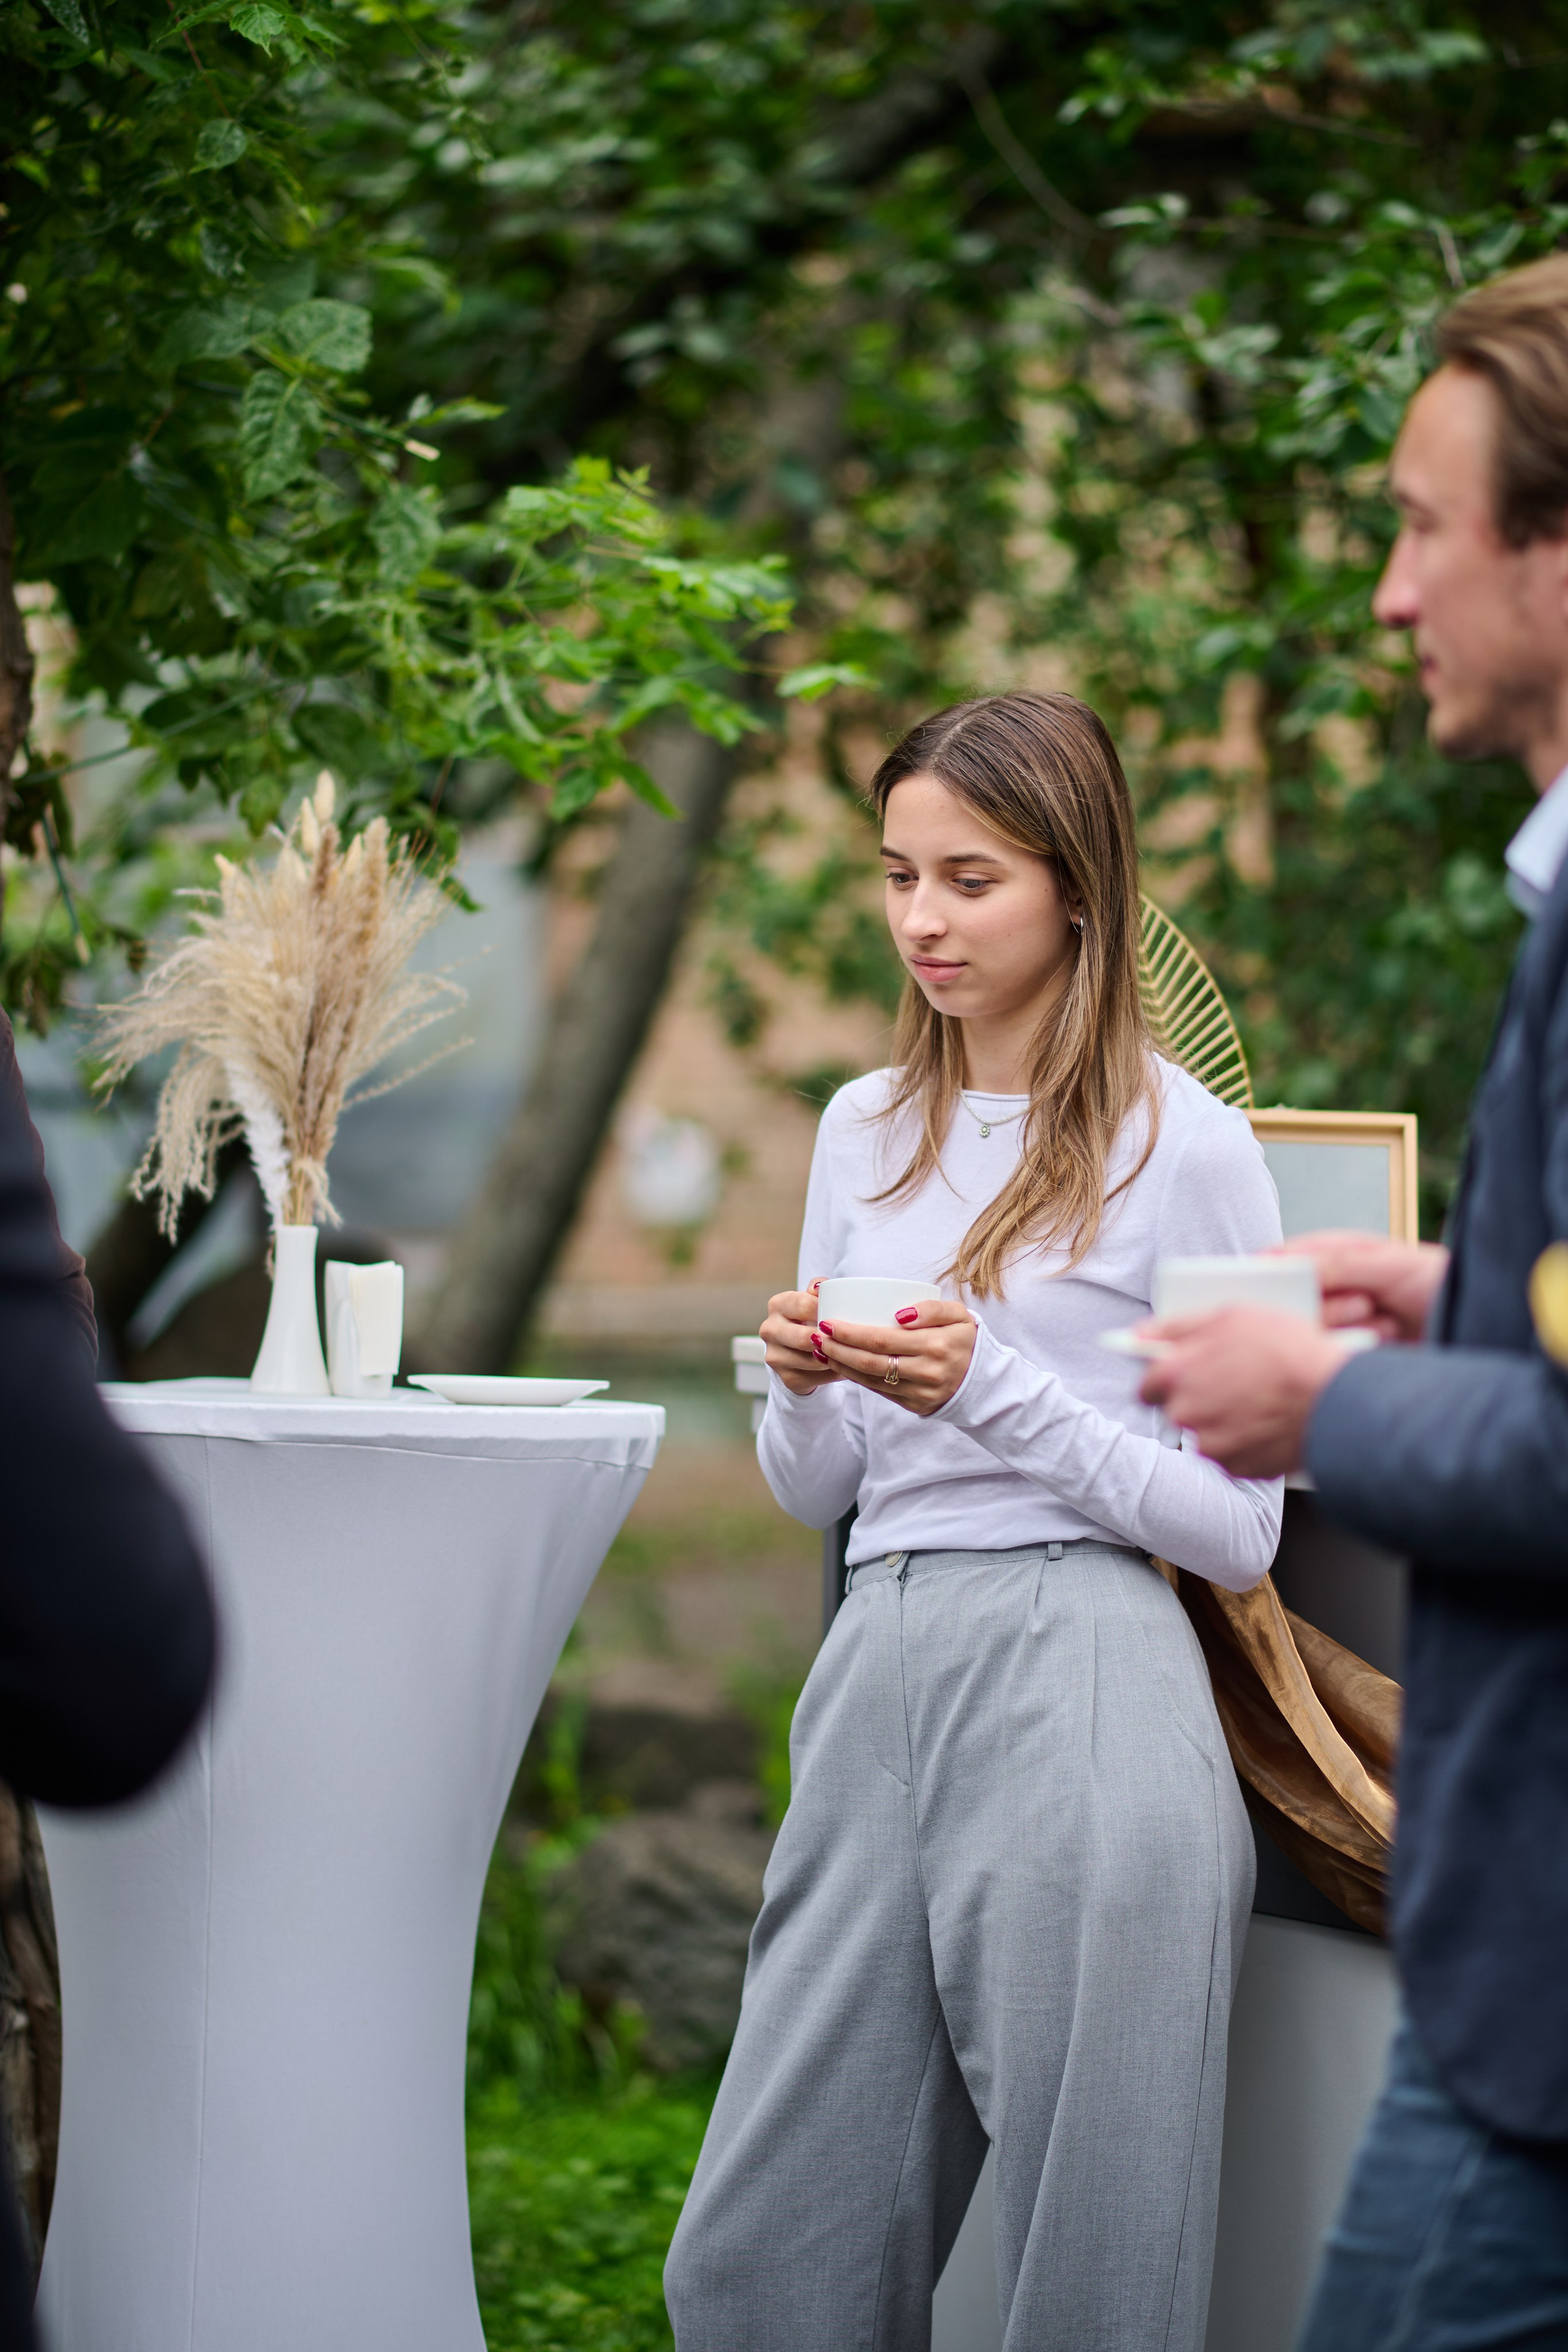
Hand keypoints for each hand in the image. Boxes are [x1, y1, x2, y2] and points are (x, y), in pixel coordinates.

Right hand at [761, 1282, 839, 1395]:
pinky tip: (844, 1366)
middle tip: (847, 1339)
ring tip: (852, 1353)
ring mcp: (775, 1356)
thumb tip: (820, 1287)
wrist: (797, 1350)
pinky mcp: (786, 1377)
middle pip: (803, 1337)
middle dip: (828, 1339)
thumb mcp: (812, 1300)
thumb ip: (818, 1290)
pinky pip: (817, 1378)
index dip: (826, 1309)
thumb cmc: (810, 1318)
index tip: (842, 1313)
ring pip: (812, 1361)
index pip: (803, 1304)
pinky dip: (834, 1373)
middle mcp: (769, 1330)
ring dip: (835, 1358)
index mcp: (777, 1305)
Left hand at [811, 1297, 976, 1418]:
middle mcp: (927, 1372)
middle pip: (870, 1361)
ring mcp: (920, 1393)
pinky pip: (880, 1392)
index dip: (850, 1333)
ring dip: (841, 1365)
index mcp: (936, 1346)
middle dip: (838, 1348)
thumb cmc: (964, 1339)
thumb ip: (932, 1307)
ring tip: (822, 1350)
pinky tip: (842, 1366)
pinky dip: (857, 1379)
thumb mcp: (959, 1314)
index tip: (828, 1322)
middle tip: (817, 1335)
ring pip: (871, 1380)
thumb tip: (899, 1314)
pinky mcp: (915, 1406)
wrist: (984, 1380)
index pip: (882, 1339)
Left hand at [1137, 1304, 1346, 1477]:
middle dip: (1199, 1398)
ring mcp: (1212, 1446)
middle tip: (1234, 1383)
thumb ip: (1178, 1327)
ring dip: (1223, 1420)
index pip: (1147, 1386)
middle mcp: (1187, 1415)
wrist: (1334, 1397)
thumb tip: (1141, 1333)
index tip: (1186, 1374)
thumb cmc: (1287, 1351)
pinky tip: (1268, 1420)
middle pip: (1178, 1409)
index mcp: (1176, 1376)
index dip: (1166, 1379)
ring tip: (1258, 1400)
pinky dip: (1246, 1440)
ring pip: (1206, 1432)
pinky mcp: (1239, 1468)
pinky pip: (1233, 1453)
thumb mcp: (1230, 1316)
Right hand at [1279, 1231, 1447, 1342]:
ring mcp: (1341, 1321)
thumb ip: (1339, 1262)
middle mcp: (1334, 1288)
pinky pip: (1330, 1353)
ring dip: (1348, 1327)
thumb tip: (1292, 1263)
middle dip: (1329, 1306)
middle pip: (1294, 1301)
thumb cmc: (1437, 1282)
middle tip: (1364, 1303)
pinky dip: (1356, 1347)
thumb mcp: (1389, 1263)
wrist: (1472, 1325)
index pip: (1288, 1259)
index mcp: (1337, 1257)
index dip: (1274, 1271)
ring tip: (1385, 1322)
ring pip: (1312, 1330)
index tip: (1270, 1283)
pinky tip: (1386, 1341)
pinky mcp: (1350, 1350)